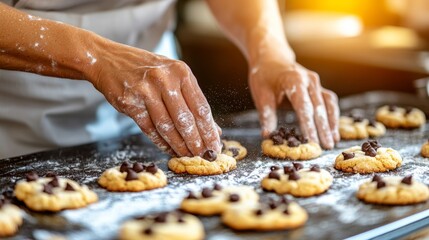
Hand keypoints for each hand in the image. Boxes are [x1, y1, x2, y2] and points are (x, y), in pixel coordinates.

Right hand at [88, 42, 221, 155]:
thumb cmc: (147, 70)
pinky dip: (161, 142)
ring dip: (179, 145)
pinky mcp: (130, 102)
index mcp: (181, 72)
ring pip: (167, 126)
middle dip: (196, 142)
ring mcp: (146, 90)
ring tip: (188, 156)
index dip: (209, 130)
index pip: (201, 107)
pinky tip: (169, 150)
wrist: (108, 59)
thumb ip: (192, 101)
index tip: (216, 146)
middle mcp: (165, 79)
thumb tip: (214, 130)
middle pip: (185, 119)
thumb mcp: (173, 77)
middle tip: (204, 156)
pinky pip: (149, 128)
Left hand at [249, 58, 338, 148]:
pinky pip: (329, 101)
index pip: (303, 107)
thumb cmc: (264, 77)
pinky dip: (332, 115)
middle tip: (326, 147)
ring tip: (333, 140)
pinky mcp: (318, 86)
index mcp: (293, 81)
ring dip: (332, 123)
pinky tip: (333, 130)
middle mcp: (309, 80)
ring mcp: (316, 82)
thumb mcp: (261, 95)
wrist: (271, 59)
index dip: (309, 126)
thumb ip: (266, 116)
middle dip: (324, 129)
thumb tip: (267, 136)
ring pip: (328, 104)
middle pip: (319, 107)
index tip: (312, 142)